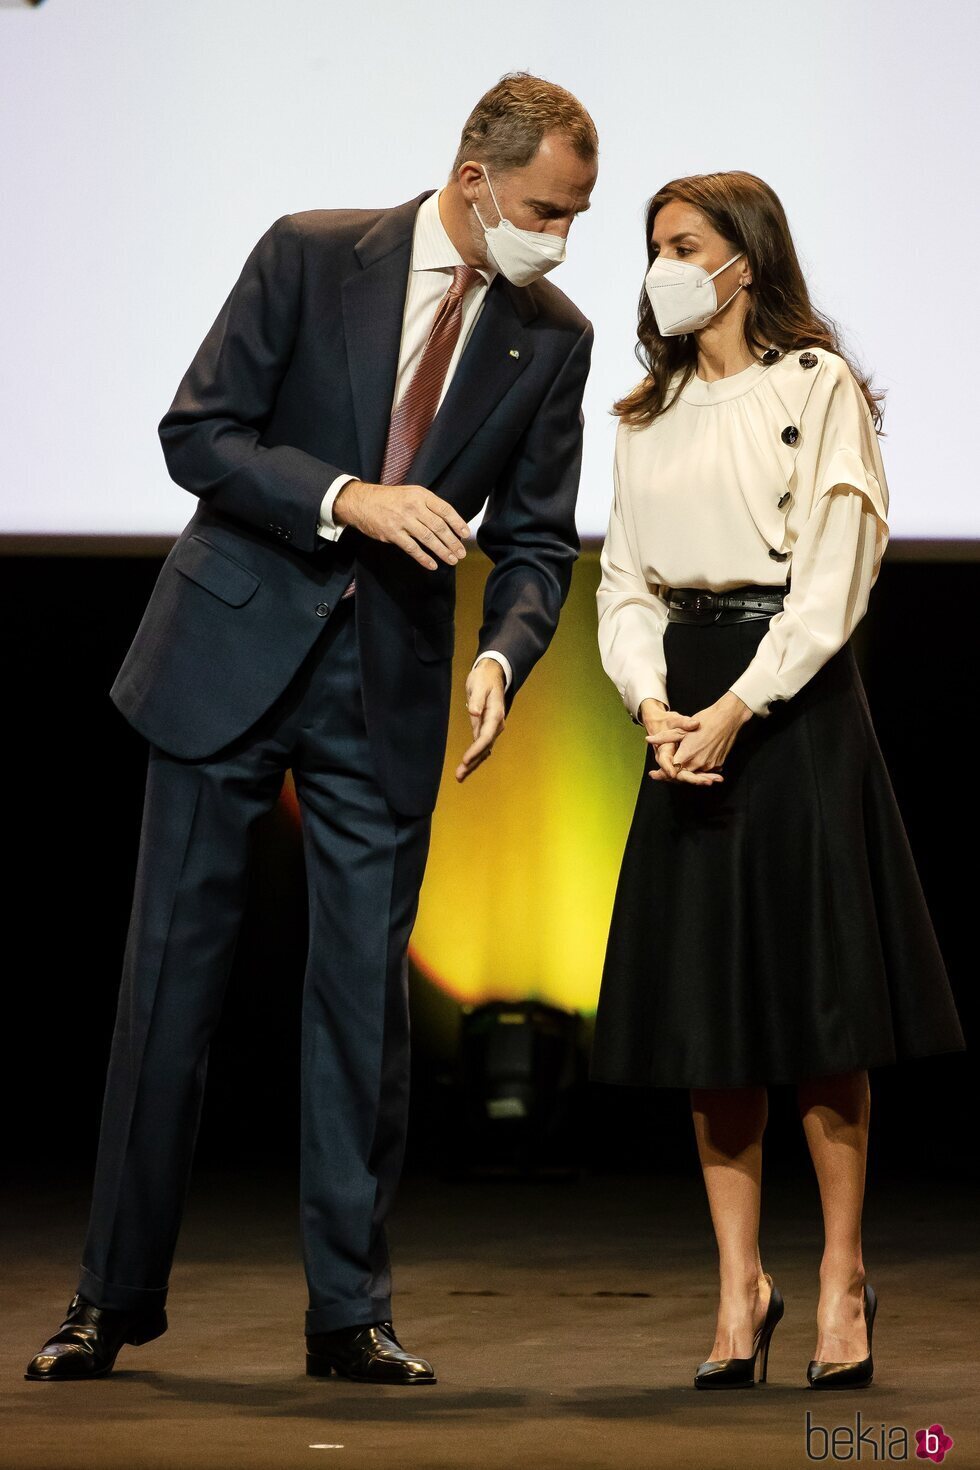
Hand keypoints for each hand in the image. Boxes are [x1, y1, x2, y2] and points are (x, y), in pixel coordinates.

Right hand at [333, 480, 470, 569]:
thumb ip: (428, 505)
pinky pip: (412, 548)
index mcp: (420, 495)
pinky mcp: (392, 533)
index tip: (465, 534)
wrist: (361, 501)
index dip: (457, 523)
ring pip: (428, 538)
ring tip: (452, 560)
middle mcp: (413, 506)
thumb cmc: (389, 499)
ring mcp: (402, 520)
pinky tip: (432, 565)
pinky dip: (424, 558)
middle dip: (452, 542)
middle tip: (461, 553)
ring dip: (442, 551)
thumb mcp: (410, 493)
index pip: (445, 509)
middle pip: (439, 526)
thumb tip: (448, 523)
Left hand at [455, 659, 505, 782]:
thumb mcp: (479, 685)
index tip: (465, 759)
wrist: (491, 675)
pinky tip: (466, 767)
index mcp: (495, 715)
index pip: (486, 736)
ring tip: (460, 776)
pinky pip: (480, 746)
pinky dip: (473, 757)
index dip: (476, 749)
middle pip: (485, 748)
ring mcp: (491, 728)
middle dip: (473, 762)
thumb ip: (477, 699)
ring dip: (473, 764)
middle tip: (459, 775)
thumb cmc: (484, 679)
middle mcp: (495, 725)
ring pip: (483, 750)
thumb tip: (473, 712)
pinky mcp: (484, 729)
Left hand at [650, 691, 752, 782]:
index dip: (662, 774)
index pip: (672, 772)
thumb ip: (664, 737)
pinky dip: (698, 769)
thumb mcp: (680, 728)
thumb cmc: (704, 721)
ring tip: (677, 768)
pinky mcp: (718, 763)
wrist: (727, 718)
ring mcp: (709, 765)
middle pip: (682, 776)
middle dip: (672, 775)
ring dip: (685, 772)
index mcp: (687, 755)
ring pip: (694, 774)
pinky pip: (705, 770)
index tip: (654, 774)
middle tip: (659, 774)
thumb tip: (649, 739)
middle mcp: (698, 763)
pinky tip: (693, 762)